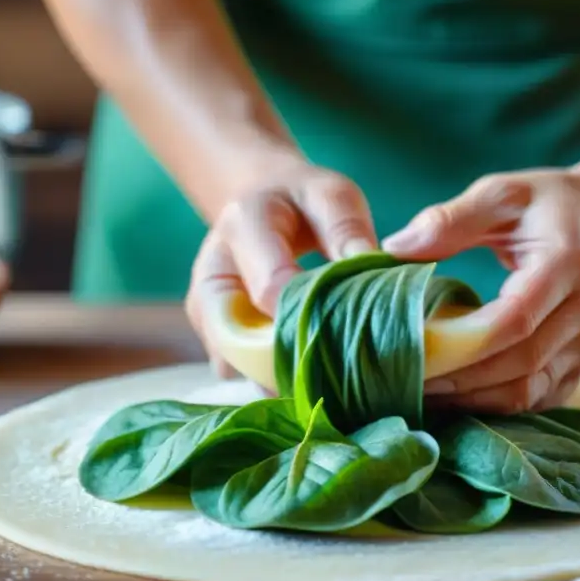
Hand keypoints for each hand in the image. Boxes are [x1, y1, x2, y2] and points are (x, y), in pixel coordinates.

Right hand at [186, 160, 376, 376]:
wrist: (261, 203)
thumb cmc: (302, 202)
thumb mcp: (332, 196)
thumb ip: (347, 231)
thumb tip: (373, 273)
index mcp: (242, 226)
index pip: (270, 288)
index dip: (309, 319)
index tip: (348, 335)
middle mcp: (211, 272)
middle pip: (238, 337)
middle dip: (287, 362)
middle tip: (336, 375)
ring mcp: (206, 309)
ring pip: (233, 362)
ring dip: (277, 378)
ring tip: (324, 385)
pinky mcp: (211, 334)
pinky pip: (236, 370)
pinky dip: (270, 380)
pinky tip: (305, 381)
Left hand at [383, 169, 579, 413]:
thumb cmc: (550, 204)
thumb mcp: (502, 194)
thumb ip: (450, 219)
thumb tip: (395, 249)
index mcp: (566, 265)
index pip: (515, 320)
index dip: (463, 344)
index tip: (414, 351)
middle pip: (520, 363)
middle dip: (461, 379)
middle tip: (405, 380)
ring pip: (528, 390)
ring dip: (474, 400)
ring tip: (423, 395)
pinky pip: (539, 398)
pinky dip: (496, 406)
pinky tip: (457, 400)